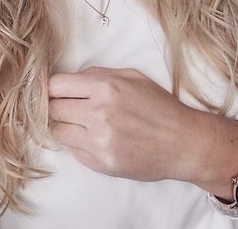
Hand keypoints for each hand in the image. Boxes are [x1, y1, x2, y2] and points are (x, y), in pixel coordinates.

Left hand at [48, 66, 196, 181]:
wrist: (184, 142)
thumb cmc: (159, 106)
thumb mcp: (131, 77)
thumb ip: (98, 74)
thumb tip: (71, 78)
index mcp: (106, 87)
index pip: (56, 85)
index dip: (53, 88)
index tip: (58, 91)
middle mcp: (99, 113)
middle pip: (53, 109)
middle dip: (57, 107)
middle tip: (68, 108)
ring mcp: (99, 141)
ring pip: (58, 132)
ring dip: (65, 127)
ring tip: (81, 124)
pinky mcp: (102, 164)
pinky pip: (74, 152)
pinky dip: (79, 145)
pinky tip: (96, 139)